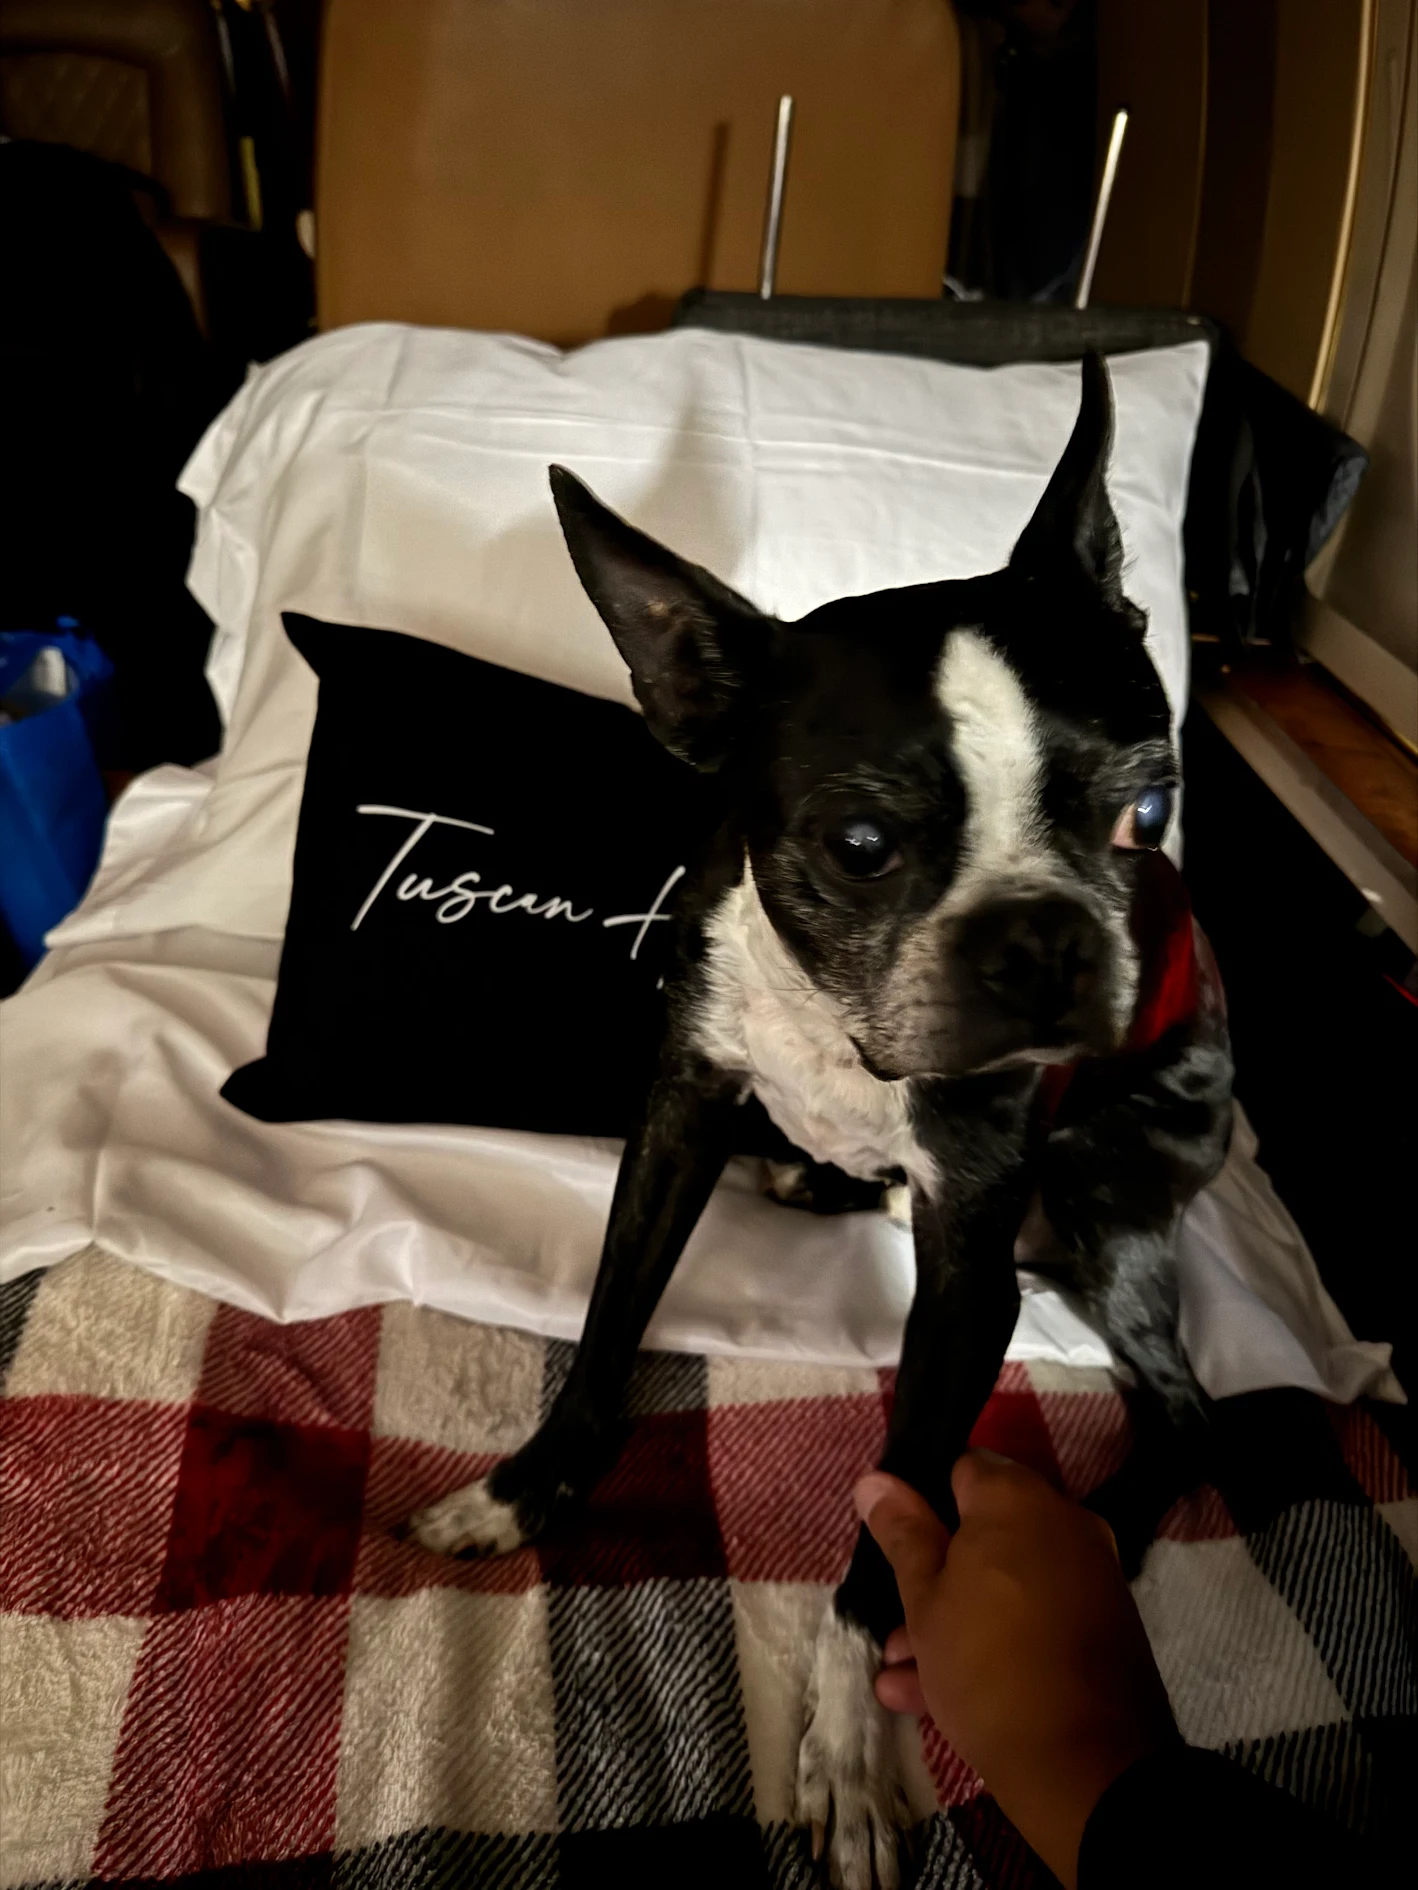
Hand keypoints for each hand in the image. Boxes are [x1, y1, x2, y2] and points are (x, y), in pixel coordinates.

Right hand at [855, 1453, 1175, 1889]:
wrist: (1086, 1765)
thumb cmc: (987, 1664)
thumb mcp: (924, 1600)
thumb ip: (902, 1533)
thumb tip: (876, 1479)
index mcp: (1018, 1499)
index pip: (961, 1468)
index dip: (921, 1500)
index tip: (894, 1544)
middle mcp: (1064, 1523)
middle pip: (985, 1532)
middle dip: (934, 1574)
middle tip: (894, 1620)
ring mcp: (1090, 1577)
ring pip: (1006, 1584)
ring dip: (955, 1618)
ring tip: (901, 1670)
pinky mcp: (1104, 1628)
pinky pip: (1036, 1619)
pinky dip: (995, 1641)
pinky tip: (937, 1693)